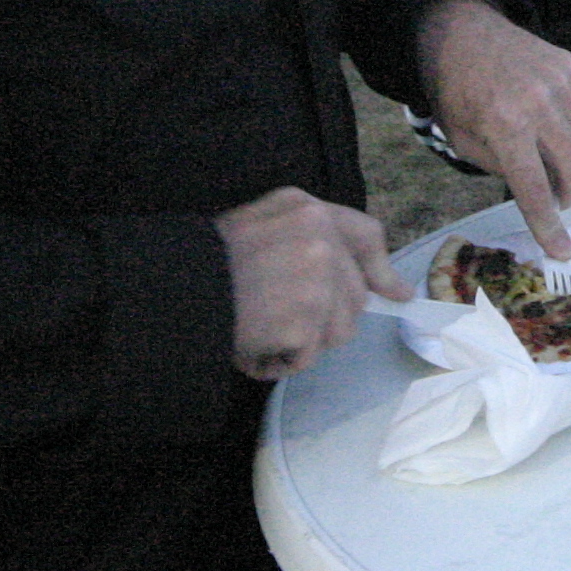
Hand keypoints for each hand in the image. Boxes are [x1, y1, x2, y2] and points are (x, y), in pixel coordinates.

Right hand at [215, 186, 402, 378]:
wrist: (176, 289)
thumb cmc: (209, 264)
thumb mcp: (261, 226)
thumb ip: (313, 241)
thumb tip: (382, 283)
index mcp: (307, 209)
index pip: (365, 236)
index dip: (380, 269)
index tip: (395, 292)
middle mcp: (319, 237)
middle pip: (355, 295)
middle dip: (326, 317)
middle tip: (281, 319)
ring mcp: (316, 279)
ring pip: (338, 330)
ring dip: (303, 341)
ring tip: (262, 329)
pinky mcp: (305, 319)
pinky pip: (308, 355)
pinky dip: (280, 361)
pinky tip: (253, 345)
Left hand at [417, 0, 570, 256]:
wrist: (463, 34)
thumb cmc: (457, 94)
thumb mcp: (463, 142)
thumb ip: (502, 170)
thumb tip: (539, 194)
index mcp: (505, 126)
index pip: (535, 189)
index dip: (549, 226)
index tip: (562, 251)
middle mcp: (539, 104)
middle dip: (567, 194)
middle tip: (554, 198)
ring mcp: (561, 83)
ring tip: (550, 157)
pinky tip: (554, 127)